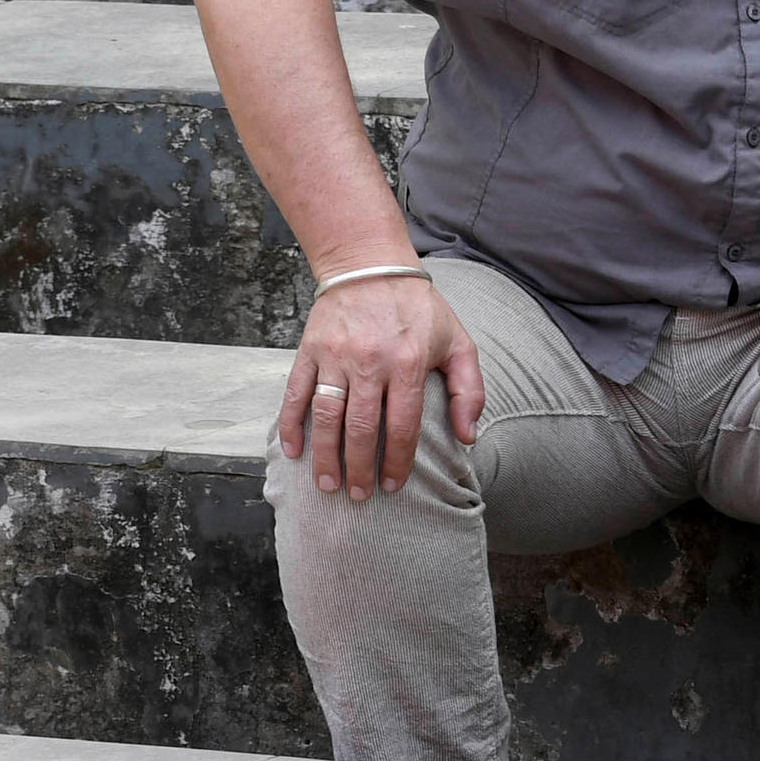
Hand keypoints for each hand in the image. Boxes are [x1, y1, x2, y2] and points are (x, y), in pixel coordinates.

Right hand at [279, 272, 483, 501]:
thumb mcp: (458, 341)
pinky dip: (291, 424)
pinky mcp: (310, 351)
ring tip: (328, 484)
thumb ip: (469, 389)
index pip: (402, 425)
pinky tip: (294, 451)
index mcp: (409, 363)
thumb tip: (468, 436)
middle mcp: (370, 363)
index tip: (392, 486)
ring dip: (325, 456)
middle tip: (359, 496)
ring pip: (327, 417)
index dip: (397, 461)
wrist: (371, 265)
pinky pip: (296, 394)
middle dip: (360, 469)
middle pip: (362, 429)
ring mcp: (336, 357)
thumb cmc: (420, 308)